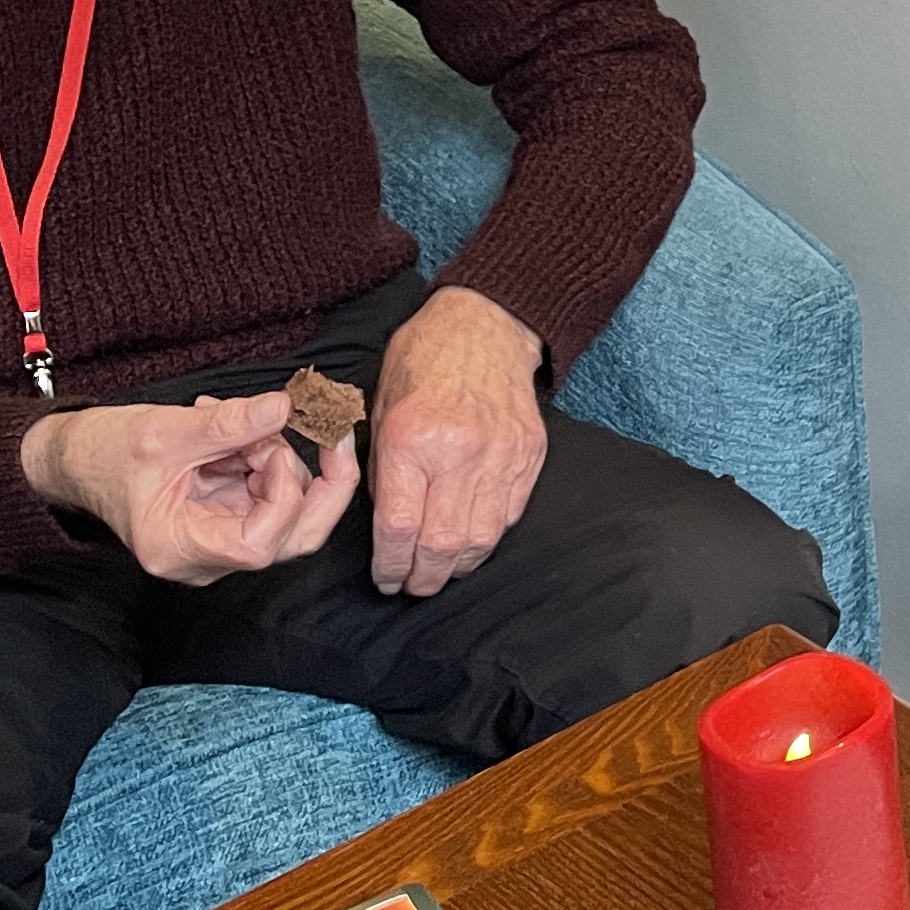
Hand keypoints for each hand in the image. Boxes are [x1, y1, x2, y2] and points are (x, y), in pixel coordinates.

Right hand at [21, 391, 362, 585]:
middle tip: (326, 433)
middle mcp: (204, 559)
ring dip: (280, 460)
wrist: (73, 457)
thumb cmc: (103, 452)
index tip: (273, 450)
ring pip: (289, 513)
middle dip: (320, 484)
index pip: (258, 546)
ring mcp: (219, 541)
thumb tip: (284, 407)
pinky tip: (233, 431)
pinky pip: (268, 494)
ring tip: (236, 424)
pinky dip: (265, 458)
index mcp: (178, 548)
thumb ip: (227, 424)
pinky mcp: (227, 519)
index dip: (283, 496)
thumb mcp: (165, 431)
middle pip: (293, 539)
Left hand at [370, 285, 548, 595]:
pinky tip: (469, 541)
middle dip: (423, 578)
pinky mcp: (529, 456)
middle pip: (442, 544)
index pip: (400, 528)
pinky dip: (487, 539)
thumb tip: (387, 526)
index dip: (390, 565)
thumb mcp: (380, 407)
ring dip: (457, 566)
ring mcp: (501, 455)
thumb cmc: (422, 361)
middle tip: (411, 586)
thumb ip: (383, 470)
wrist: (486, 324)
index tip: (385, 578)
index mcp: (412, 438)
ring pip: (481, 539)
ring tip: (440, 572)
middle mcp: (460, 452)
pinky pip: (508, 516)